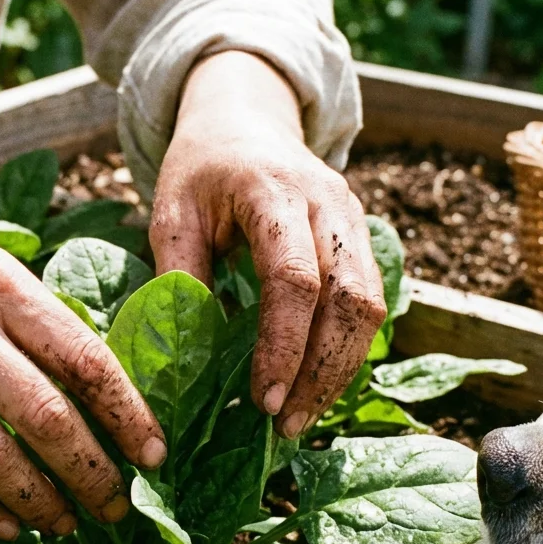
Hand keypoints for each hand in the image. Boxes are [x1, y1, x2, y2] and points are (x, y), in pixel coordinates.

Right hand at [0, 145, 166, 539]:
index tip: (154, 455)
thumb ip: (37, 316)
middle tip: (117, 508)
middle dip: (92, 474)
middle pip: (44, 418)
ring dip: (38, 502)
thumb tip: (103, 384)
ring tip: (65, 523)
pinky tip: (4, 529)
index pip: (84, 359)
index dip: (129, 415)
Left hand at [151, 51, 385, 438]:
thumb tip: (187, 357)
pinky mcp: (361, 237)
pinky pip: (371, 301)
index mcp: (274, 192)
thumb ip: (180, 276)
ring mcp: (353, 219)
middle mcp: (328, 203)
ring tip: (302, 416)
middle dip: (322, 369)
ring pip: (371, 305)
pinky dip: (347, 348)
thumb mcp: (171, 212)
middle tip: (287, 424)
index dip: (285, 345)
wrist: (244, 118)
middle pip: (350, 298)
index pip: (294, 279)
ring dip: (341, 367)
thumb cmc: (200, 170)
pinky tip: (317, 384)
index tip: (265, 399)